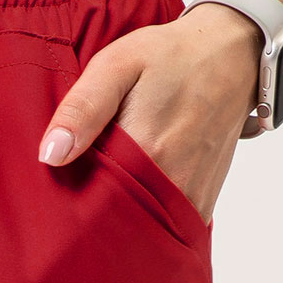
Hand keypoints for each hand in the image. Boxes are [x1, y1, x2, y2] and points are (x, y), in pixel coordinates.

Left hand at [38, 2, 265, 224]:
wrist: (231, 55)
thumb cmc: (170, 56)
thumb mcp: (116, 66)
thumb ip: (82, 108)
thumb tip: (51, 155)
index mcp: (145, 152)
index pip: (91, 202)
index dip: (70, 199)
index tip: (57, 188)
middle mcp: (174, 183)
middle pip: (117, 221)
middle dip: (93, 213)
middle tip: (78, 189)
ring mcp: (192, 196)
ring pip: (144, 226)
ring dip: (122, 217)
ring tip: (106, 191)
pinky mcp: (203, 201)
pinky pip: (167, 224)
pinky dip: (149, 218)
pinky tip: (134, 195)